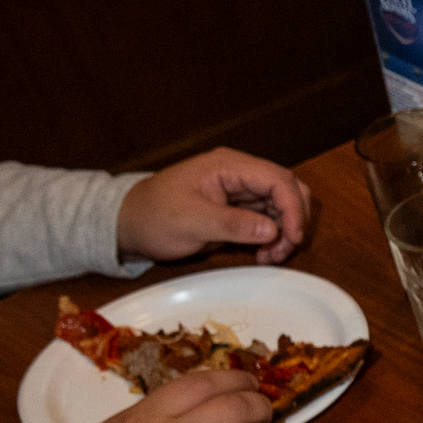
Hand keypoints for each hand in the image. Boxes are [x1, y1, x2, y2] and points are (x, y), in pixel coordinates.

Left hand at [117, 148, 310, 263]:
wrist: (128, 226)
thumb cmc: (152, 217)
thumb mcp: (190, 222)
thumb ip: (232, 224)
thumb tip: (272, 230)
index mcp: (228, 166)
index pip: (277, 179)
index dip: (293, 208)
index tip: (294, 237)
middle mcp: (239, 173)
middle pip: (287, 190)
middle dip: (293, 220)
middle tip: (284, 249)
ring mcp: (240, 190)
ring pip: (282, 206)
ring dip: (284, 232)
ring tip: (270, 257)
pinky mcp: (239, 208)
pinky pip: (269, 219)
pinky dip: (273, 237)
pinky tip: (262, 254)